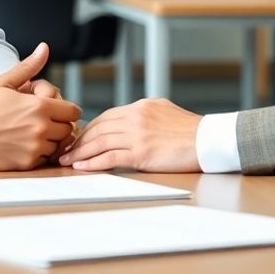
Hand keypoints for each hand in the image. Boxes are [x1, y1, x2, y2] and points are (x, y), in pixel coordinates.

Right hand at [0, 43, 81, 170]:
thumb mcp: (4, 82)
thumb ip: (28, 67)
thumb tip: (44, 47)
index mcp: (39, 106)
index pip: (73, 111)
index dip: (66, 108)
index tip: (54, 108)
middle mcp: (40, 128)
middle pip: (68, 129)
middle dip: (59, 124)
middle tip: (40, 119)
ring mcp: (34, 148)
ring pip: (57, 145)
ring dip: (50, 140)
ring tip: (30, 131)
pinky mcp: (26, 164)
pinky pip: (44, 159)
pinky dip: (38, 153)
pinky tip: (22, 144)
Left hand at [58, 98, 201, 172]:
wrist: (209, 140)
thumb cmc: (190, 130)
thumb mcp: (164, 110)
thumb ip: (145, 113)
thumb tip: (130, 119)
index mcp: (141, 106)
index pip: (107, 117)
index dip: (90, 129)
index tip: (78, 138)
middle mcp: (136, 117)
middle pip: (99, 128)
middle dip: (79, 140)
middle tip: (65, 150)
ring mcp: (137, 134)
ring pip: (100, 142)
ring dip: (80, 152)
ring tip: (67, 161)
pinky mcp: (141, 152)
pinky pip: (110, 158)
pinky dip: (93, 162)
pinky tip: (83, 167)